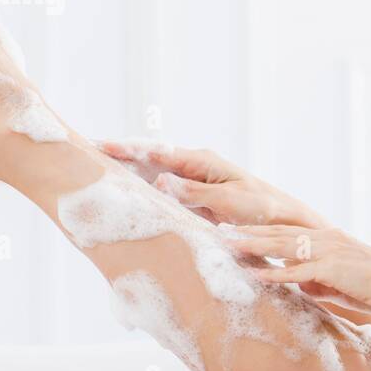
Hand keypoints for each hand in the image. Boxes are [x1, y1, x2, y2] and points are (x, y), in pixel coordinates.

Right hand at [98, 140, 327, 228]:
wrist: (286, 225)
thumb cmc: (264, 210)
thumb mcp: (231, 200)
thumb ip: (195, 191)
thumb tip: (160, 179)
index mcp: (202, 161)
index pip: (156, 151)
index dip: (126, 149)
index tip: (98, 145)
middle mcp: (194, 168)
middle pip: (148, 159)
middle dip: (118, 157)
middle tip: (84, 155)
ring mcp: (192, 185)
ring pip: (152, 176)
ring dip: (126, 176)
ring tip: (96, 175)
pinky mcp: (193, 202)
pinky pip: (161, 195)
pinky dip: (142, 194)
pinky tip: (126, 199)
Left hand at [228, 225, 370, 317]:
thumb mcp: (341, 283)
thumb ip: (319, 282)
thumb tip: (301, 287)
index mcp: (328, 239)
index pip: (287, 232)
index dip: (259, 230)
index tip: (236, 230)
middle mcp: (325, 239)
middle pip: (278, 232)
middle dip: (247, 231)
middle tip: (219, 230)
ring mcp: (328, 252)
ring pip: (283, 246)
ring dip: (253, 244)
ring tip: (227, 244)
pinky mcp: (332, 269)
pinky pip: (297, 271)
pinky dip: (274, 272)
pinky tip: (254, 273)